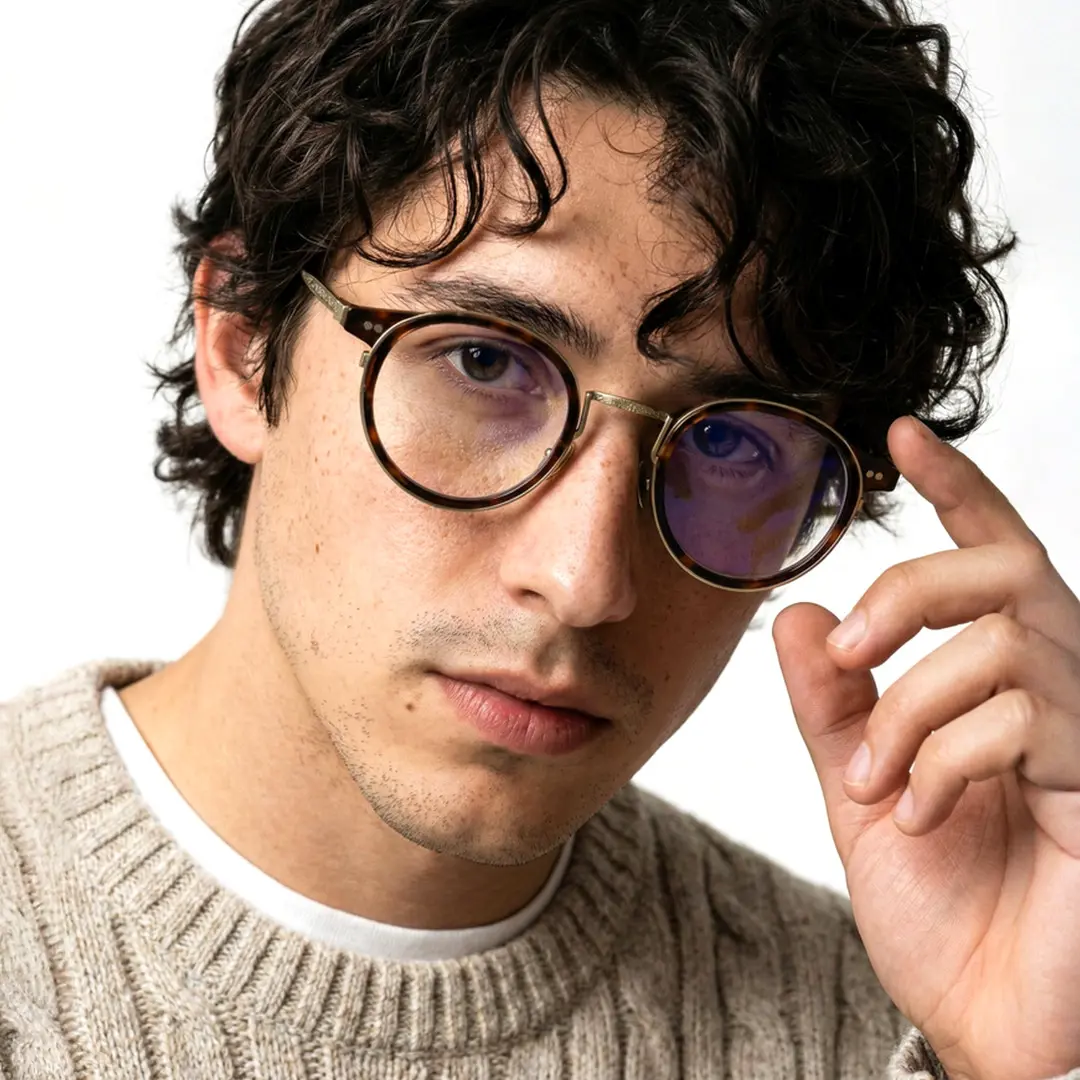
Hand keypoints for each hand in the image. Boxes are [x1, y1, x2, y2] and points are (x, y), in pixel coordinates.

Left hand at [773, 415, 1079, 1079]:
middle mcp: (1056, 690)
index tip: (900, 434)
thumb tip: (798, 613)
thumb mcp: (860, 784)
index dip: (956, 488)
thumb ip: (833, 702)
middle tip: (851, 646)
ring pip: (1004, 642)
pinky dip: (943, 761)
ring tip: (875, 783)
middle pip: (1006, 570)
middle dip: (913, 589)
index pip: (988, 556)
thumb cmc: (937, 902)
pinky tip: (921, 816)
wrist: (980, 1014)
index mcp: (995, 682)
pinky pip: (1023, 719)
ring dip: (913, 707)